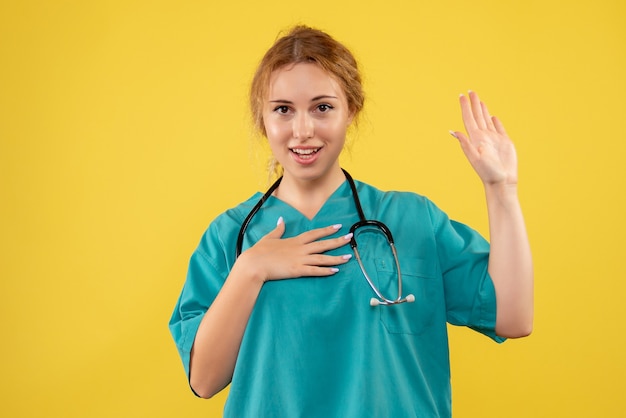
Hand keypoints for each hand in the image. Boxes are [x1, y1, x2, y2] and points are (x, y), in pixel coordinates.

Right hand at [235, 217, 352, 282]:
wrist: (254, 263)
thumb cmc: (260, 251)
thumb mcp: (269, 237)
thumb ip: (278, 229)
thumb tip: (281, 220)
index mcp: (295, 241)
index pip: (315, 233)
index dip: (327, 230)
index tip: (338, 226)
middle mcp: (300, 249)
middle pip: (323, 244)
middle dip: (338, 241)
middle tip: (350, 237)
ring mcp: (300, 260)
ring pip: (322, 258)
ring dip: (336, 258)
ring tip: (348, 257)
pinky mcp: (297, 271)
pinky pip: (314, 271)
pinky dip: (325, 271)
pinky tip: (336, 271)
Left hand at [450, 91, 517, 186]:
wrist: (502, 181)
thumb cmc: (488, 172)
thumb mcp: (475, 157)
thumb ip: (465, 143)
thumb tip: (453, 131)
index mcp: (475, 138)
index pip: (468, 118)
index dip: (465, 107)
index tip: (462, 95)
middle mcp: (483, 137)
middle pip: (477, 116)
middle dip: (473, 103)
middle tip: (470, 91)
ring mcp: (493, 139)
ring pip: (486, 120)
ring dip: (482, 110)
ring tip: (479, 100)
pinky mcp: (504, 142)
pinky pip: (499, 128)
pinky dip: (495, 121)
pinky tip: (492, 116)